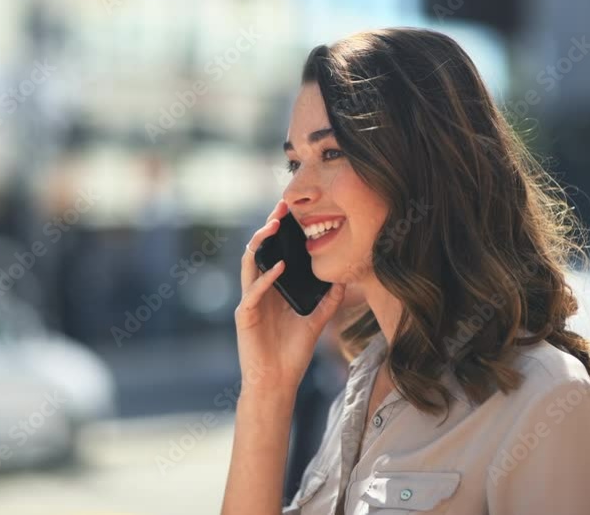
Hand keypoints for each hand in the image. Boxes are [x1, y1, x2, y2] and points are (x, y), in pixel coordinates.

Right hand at [234, 199, 345, 395]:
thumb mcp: (316, 322)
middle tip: (281, 207)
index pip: (274, 251)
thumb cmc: (292, 354)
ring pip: (249, 263)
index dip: (280, 231)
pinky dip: (265, 278)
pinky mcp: (245, 316)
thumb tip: (344, 280)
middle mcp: (259, 290)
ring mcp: (250, 301)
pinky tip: (280, 267)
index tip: (292, 211)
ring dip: (260, 243)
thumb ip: (327, 301)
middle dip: (268, 226)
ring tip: (273, 226)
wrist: (277, 382)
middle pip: (260, 250)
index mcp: (272, 289)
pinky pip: (253, 291)